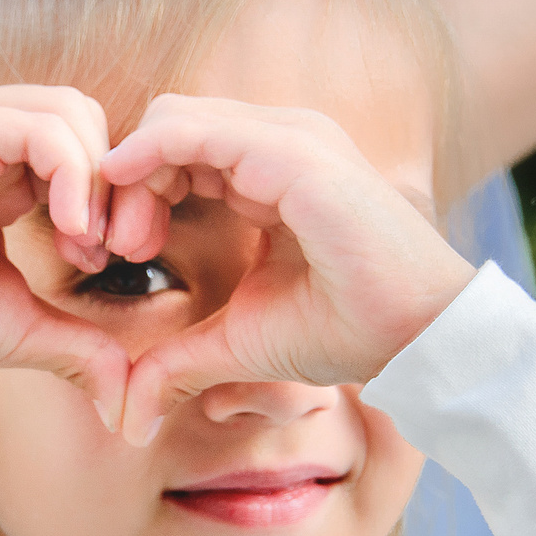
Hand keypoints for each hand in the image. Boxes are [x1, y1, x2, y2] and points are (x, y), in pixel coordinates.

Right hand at [0, 86, 128, 420]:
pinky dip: (74, 175)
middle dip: (114, 183)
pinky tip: (69, 231)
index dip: (110, 193)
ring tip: (85, 245)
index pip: (79, 138)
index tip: (108, 259)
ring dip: (97, 181)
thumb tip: (125, 396)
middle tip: (108, 250)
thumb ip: (76, 343)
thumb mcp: (16, 326)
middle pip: (84, 115)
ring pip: (70, 112)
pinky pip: (40, 128)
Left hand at [100, 94, 472, 441]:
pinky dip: (147, 159)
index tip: (119, 255)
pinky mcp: (291, 152)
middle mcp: (278, 141)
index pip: (177, 149)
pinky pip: (193, 131)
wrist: (418, 334)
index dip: (136, 193)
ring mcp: (288, 138)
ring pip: (172, 119)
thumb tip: (128, 416)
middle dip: (125, 181)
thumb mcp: (239, 342)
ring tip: (129, 243)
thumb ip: (178, 362)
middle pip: (167, 125)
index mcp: (269, 170)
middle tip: (118, 248)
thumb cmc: (347, 329)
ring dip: (131, 174)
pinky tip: (129, 208)